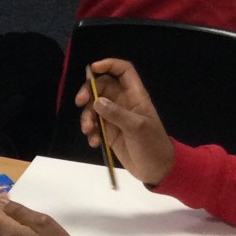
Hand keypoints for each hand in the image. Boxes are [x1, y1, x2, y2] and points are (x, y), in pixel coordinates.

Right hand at [74, 58, 175, 185]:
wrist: (156, 169)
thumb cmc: (152, 145)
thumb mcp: (136, 128)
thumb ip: (116, 113)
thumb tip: (97, 101)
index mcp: (135, 96)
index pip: (123, 71)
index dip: (109, 65)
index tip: (93, 69)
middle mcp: (123, 103)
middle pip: (102, 87)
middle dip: (88, 92)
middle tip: (80, 102)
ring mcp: (115, 117)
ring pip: (94, 108)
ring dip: (87, 117)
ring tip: (89, 131)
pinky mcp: (109, 132)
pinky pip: (95, 126)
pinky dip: (91, 132)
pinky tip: (95, 143)